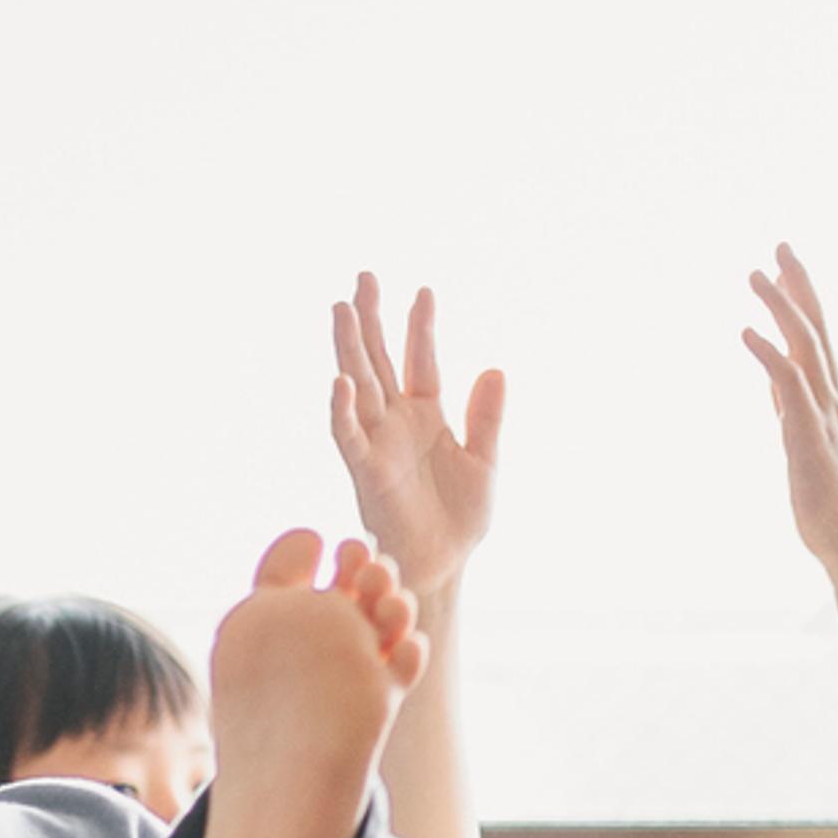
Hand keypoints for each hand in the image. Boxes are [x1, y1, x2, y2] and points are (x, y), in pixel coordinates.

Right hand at [327, 278, 503, 592]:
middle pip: (378, 359)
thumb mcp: (485, 462)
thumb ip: (487, 418)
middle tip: (365, 275)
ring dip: (349, 348)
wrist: (445, 562)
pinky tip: (342, 380)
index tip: (424, 290)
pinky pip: (348, 433)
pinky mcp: (366, 468)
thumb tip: (495, 368)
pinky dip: (342, 408)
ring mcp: (377, 440)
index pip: (420, 359)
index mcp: (425, 414)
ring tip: (343, 307)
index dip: (421, 326)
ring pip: (357, 384)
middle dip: (372, 319)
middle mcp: (395, 420)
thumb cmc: (460, 516)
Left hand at [741, 244, 837, 573]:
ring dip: (781, 310)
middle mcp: (834, 401)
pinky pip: (789, 390)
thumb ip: (792, 407)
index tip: (786, 262)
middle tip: (781, 246)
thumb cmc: (834, 501)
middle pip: (817, 332)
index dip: (804, 297)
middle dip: (800, 287)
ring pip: (805, 351)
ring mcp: (825, 419)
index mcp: (835, 401)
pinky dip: (769, 357)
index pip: (820, 337)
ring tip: (756, 275)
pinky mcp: (809, 441)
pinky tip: (746, 333)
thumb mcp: (807, 441)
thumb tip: (776, 382)